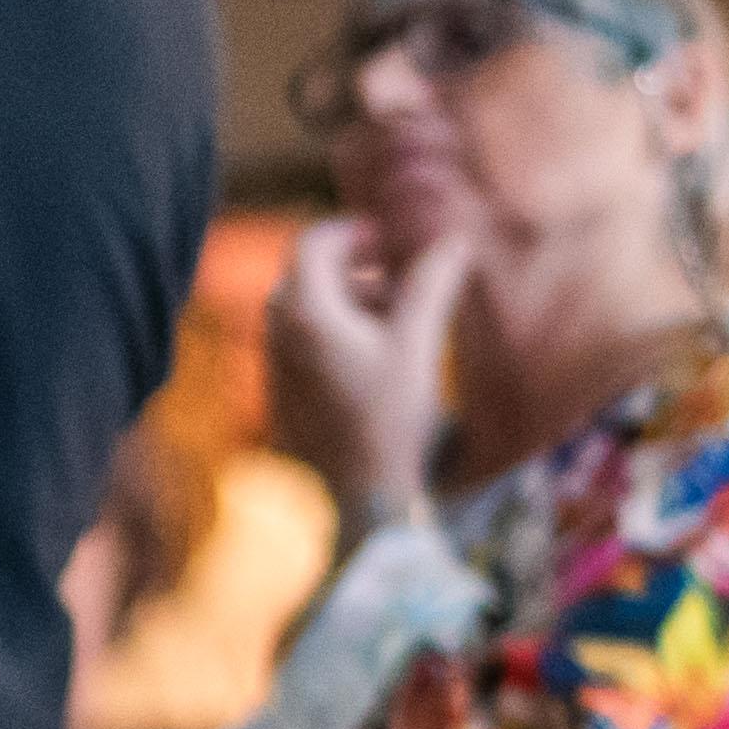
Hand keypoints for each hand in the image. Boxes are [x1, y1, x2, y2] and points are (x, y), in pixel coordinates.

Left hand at [266, 217, 471, 524]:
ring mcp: (275, 367)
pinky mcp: (280, 396)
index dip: (353, 233)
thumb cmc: (391, 418)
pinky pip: (299, 346)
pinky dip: (331, 335)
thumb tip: (453, 239)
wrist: (362, 495)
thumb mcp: (418, 344)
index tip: (389, 242)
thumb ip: (432, 284)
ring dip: (345, 304)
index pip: (315, 242)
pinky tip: (372, 361)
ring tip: (393, 322)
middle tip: (396, 278)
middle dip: (352, 269)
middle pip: (306, 275)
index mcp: (306, 312)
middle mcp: (279, 334)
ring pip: (303, 312)